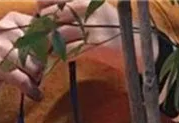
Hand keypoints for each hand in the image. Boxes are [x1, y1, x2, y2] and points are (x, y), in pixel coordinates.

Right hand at [0, 11, 44, 122]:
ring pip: (35, 66)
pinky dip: (32, 90)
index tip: (47, 58)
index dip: (49, 49)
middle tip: (33, 74)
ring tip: (29, 82)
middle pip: (41, 51)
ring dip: (35, 79)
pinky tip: (35, 95)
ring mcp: (0, 44)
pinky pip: (24, 80)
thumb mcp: (15, 45)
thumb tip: (60, 43)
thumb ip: (34, 41)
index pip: (44, 31)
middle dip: (41, 67)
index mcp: (12, 19)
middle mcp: (6, 27)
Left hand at [39, 0, 157, 73]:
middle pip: (51, 17)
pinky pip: (70, 51)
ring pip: (58, 35)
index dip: (42, 8)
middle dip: (43, 30)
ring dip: (50, 46)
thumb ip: (73, 9)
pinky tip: (63, 58)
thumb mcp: (95, 9)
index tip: (41, 17)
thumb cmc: (113, 28)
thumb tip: (46, 16)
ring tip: (49, 51)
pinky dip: (63, 56)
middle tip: (41, 39)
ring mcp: (90, 26)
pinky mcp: (95, 45)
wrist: (137, 45)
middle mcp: (85, 8)